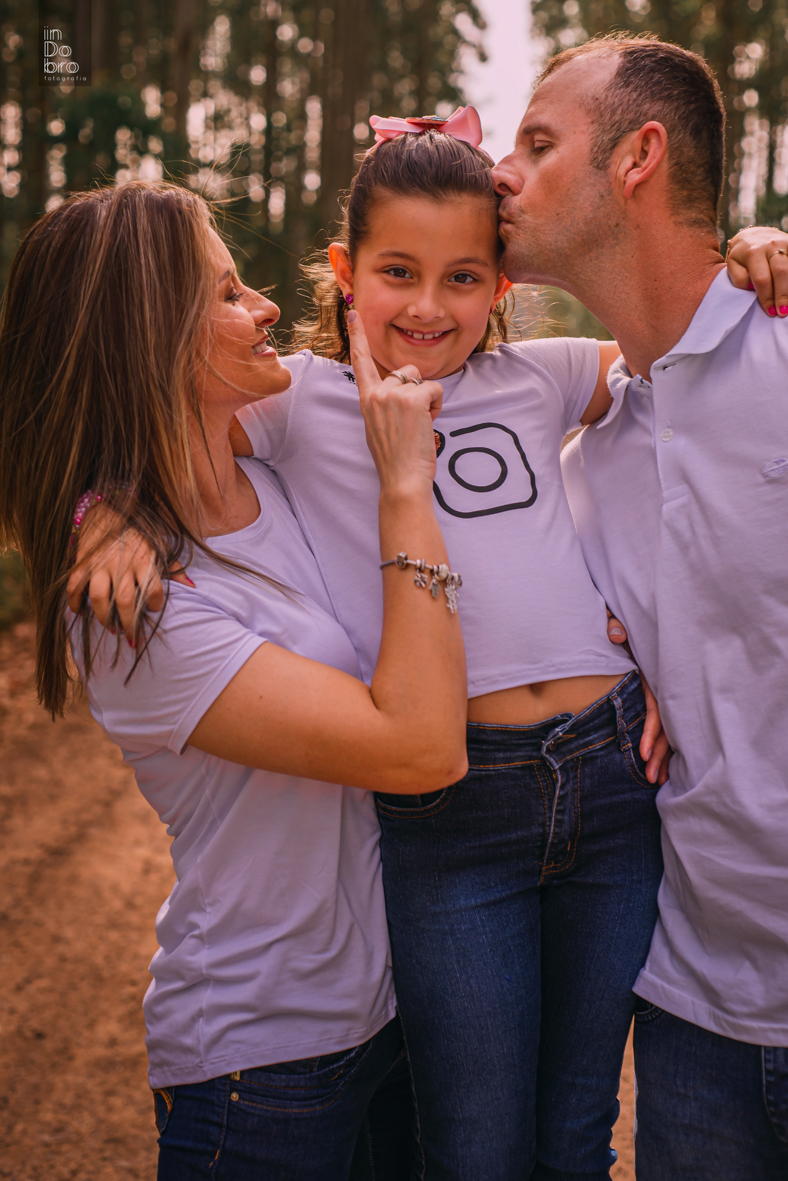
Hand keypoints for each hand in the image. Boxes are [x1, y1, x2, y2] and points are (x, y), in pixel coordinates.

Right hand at [66, 505, 190, 640]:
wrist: (108, 509)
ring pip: (99, 598)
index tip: (154, 610)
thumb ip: (173, 567)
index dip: (155, 605)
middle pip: (126, 601)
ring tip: (109, 627)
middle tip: (131, 636)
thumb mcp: (159, 546)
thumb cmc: (138, 532)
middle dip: (129, 624)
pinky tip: (79, 612)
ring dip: (103, 617)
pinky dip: (74, 601)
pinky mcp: (83, 562)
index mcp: (144, 560)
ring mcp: (100, 564)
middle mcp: (122, 564)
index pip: (153, 590)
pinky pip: (75, 586)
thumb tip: (191, 586)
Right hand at [347, 310, 443, 497]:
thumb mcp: (380, 427)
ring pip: (422, 380)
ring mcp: (393, 395)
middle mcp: (376, 393)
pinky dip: (437, 407)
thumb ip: (383, 405)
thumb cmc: (395, 460)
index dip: (358, 337)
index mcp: (366, 400)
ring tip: (419, 425)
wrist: (401, 480)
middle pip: (406, 371)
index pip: (361, 362)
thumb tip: (398, 395)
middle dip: (417, 390)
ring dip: (427, 400)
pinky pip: (435, 390)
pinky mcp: (412, 399)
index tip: (353, 314)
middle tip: (413, 421)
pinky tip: (427, 425)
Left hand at [604, 612, 670, 783]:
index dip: (652, 731)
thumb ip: (613, 625)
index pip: (656, 708)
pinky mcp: (652, 698)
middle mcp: (658, 686)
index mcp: (651, 673)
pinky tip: (659, 768)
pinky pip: (663, 727)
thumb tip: (616, 635)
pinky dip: (662, 747)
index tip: (644, 753)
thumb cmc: (618, 620)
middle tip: (650, 778)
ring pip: (667, 731)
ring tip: (654, 781)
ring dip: (663, 756)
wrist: (622, 619)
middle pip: (666, 726)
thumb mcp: (615, 619)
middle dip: (660, 754)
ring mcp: (657, 694)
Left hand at [726, 227, 787, 317]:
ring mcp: (786, 243)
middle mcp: (771, 245)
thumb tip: (751, 288)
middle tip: (783, 312)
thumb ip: (739, 277)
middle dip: (783, 294)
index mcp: (753, 252)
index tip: (770, 312)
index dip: (767, 297)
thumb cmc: (742, 256)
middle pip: (781, 272)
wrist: (754, 235)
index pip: (761, 279)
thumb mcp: (733, 265)